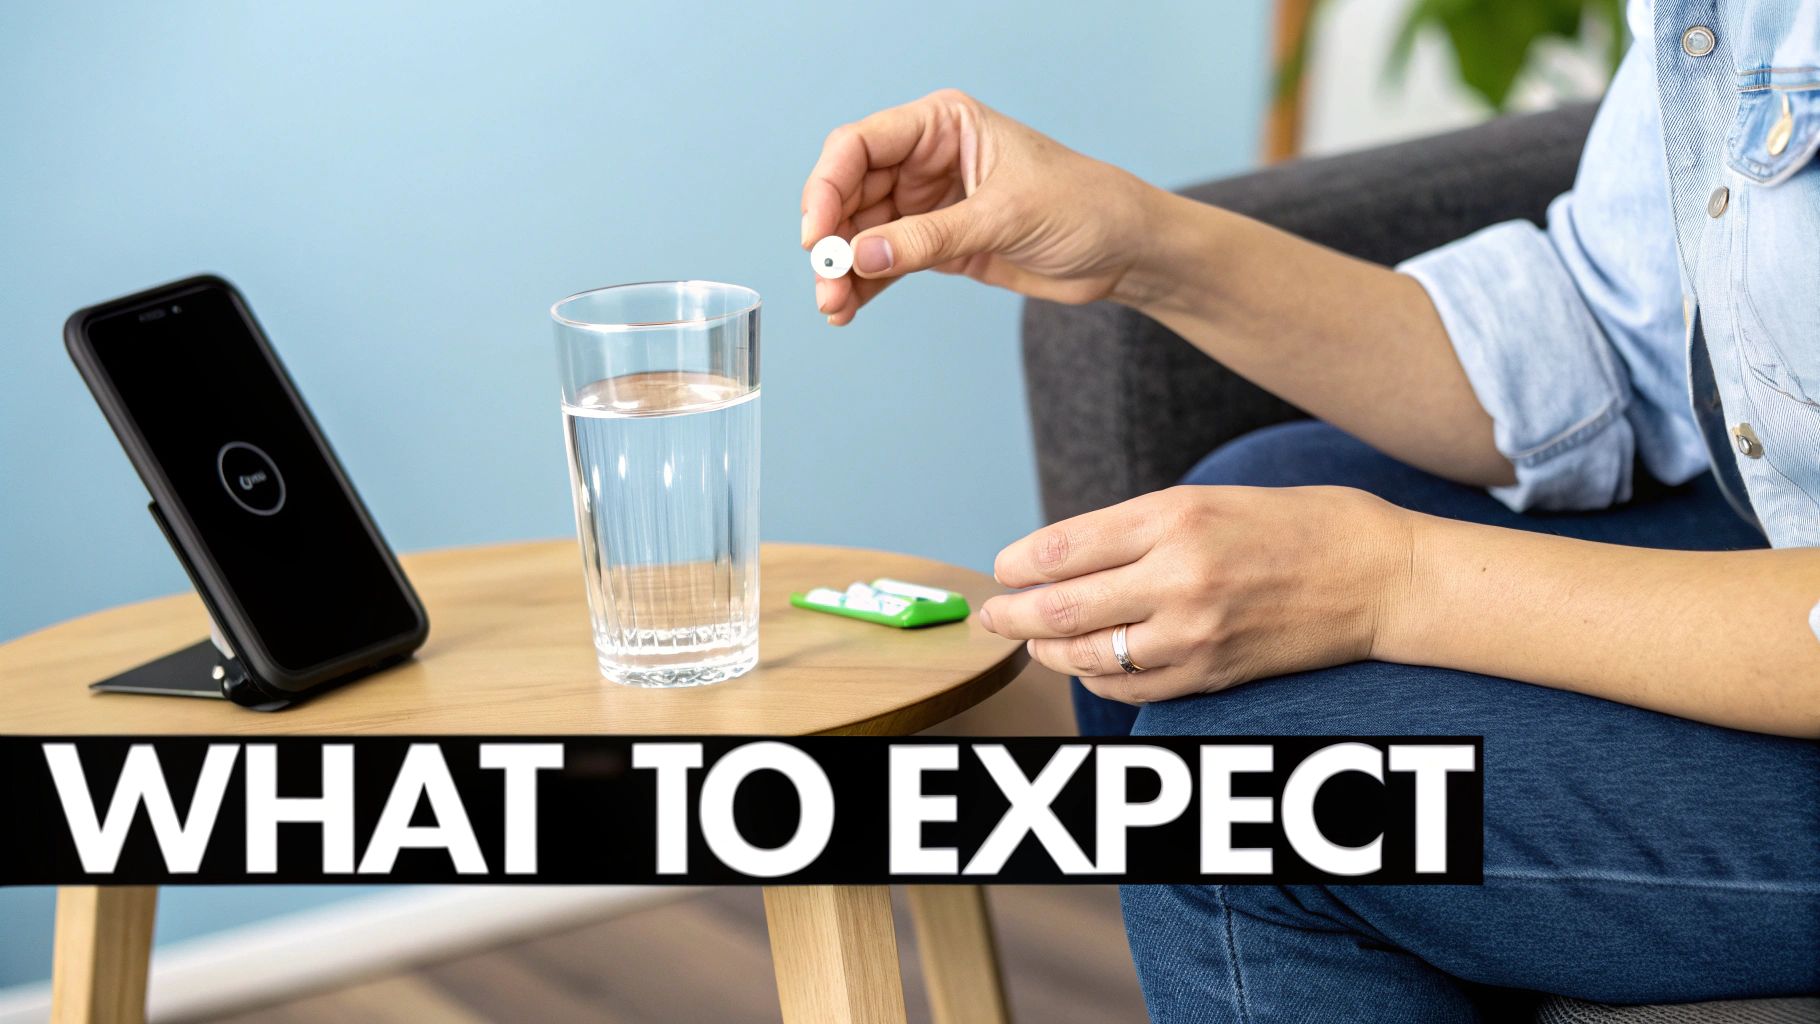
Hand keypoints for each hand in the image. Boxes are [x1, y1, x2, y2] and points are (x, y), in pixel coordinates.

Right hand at [800, 89, 1157, 324]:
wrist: (1124, 251)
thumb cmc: (1081, 206)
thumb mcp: (1003, 217)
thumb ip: (930, 237)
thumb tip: (861, 257)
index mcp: (942, 124)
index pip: (861, 145)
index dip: (827, 186)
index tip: (816, 235)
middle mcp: (926, 159)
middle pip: (851, 192)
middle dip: (832, 237)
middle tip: (825, 282)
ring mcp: (928, 204)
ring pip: (862, 233)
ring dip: (842, 269)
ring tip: (833, 306)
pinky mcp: (937, 245)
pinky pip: (885, 263)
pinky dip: (864, 286)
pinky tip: (847, 310)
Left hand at [977, 485, 1413, 703]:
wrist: (1379, 576)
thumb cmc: (1295, 524)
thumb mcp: (1207, 499)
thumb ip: (1135, 528)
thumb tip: (1060, 558)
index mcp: (1173, 516)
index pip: (1062, 549)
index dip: (1017, 565)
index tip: (1002, 569)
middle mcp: (1179, 575)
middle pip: (1060, 609)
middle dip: (1011, 615)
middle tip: (991, 615)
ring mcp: (1194, 632)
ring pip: (1088, 657)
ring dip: (1046, 652)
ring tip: (1030, 642)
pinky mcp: (1211, 674)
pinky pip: (1129, 688)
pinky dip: (1095, 679)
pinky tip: (1086, 666)